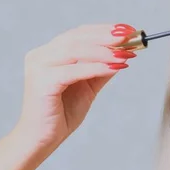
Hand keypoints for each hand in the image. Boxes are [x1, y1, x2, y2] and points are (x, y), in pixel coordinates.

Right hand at [15, 23, 136, 150]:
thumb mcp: (88, 86)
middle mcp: (40, 56)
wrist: (43, 139)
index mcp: (49, 53)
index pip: (79, 33)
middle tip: (130, 36)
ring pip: (75, 50)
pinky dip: (96, 67)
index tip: (128, 30)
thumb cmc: (62, 113)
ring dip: (104, 50)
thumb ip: (102, 69)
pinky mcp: (42, 82)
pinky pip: (73, 70)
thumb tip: (124, 53)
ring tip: (126, 53)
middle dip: (106, 35)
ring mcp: (38, 67)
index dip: (104, 30)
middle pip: (77, 37)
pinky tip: (114, 67)